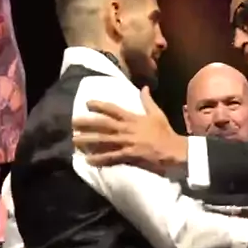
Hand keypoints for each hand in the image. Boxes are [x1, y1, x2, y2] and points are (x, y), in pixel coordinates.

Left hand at [72, 87, 187, 171]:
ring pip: (104, 140)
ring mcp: (127, 142)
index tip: (87, 103)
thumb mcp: (157, 113)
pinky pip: (111, 157)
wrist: (174, 150)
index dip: (100, 105)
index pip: (113, 109)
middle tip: (73, 122)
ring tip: (75, 140)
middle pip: (103, 124)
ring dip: (88, 140)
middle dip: (88, 123)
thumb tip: (144, 87)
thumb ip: (148, 101)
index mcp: (133, 118)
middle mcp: (127, 129)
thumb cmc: (166, 132)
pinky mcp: (129, 155)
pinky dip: (100, 159)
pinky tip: (88, 160)